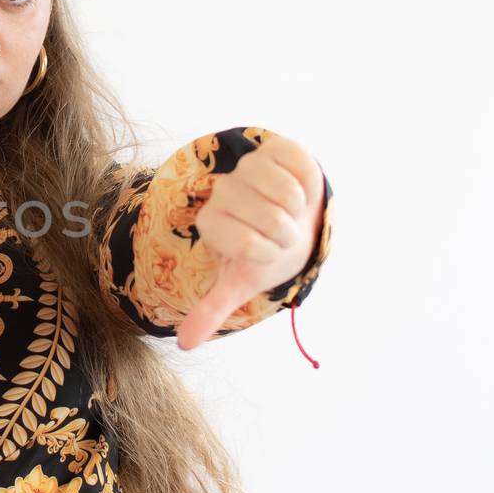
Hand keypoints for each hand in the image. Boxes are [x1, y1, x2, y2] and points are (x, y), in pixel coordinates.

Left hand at [176, 132, 326, 350]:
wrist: (290, 218)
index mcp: (211, 223)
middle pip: (272, 220)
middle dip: (287, 235)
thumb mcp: (238, 281)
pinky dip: (309, 184)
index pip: (248, 246)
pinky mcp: (275, 148)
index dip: (268, 254)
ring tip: (289, 212)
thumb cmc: (263, 250)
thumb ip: (211, 309)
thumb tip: (184, 344)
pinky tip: (299, 190)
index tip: (264, 251)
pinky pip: (301, 167)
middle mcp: (223, 191)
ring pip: (287, 193)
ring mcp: (248, 167)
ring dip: (299, 211)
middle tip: (280, 233)